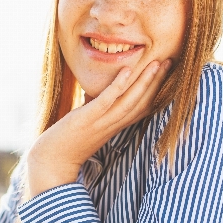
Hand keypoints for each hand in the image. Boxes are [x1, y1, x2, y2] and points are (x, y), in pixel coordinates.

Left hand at [26, 59, 172, 199]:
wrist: (52, 161)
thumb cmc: (68, 142)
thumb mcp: (89, 123)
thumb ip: (98, 109)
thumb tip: (101, 92)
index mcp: (116, 126)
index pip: (143, 107)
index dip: (157, 91)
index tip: (166, 73)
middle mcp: (113, 125)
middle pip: (143, 102)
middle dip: (157, 82)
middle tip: (170, 61)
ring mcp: (101, 123)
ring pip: (130, 101)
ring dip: (145, 81)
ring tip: (156, 62)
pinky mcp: (88, 120)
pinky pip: (106, 101)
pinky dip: (118, 86)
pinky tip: (127, 70)